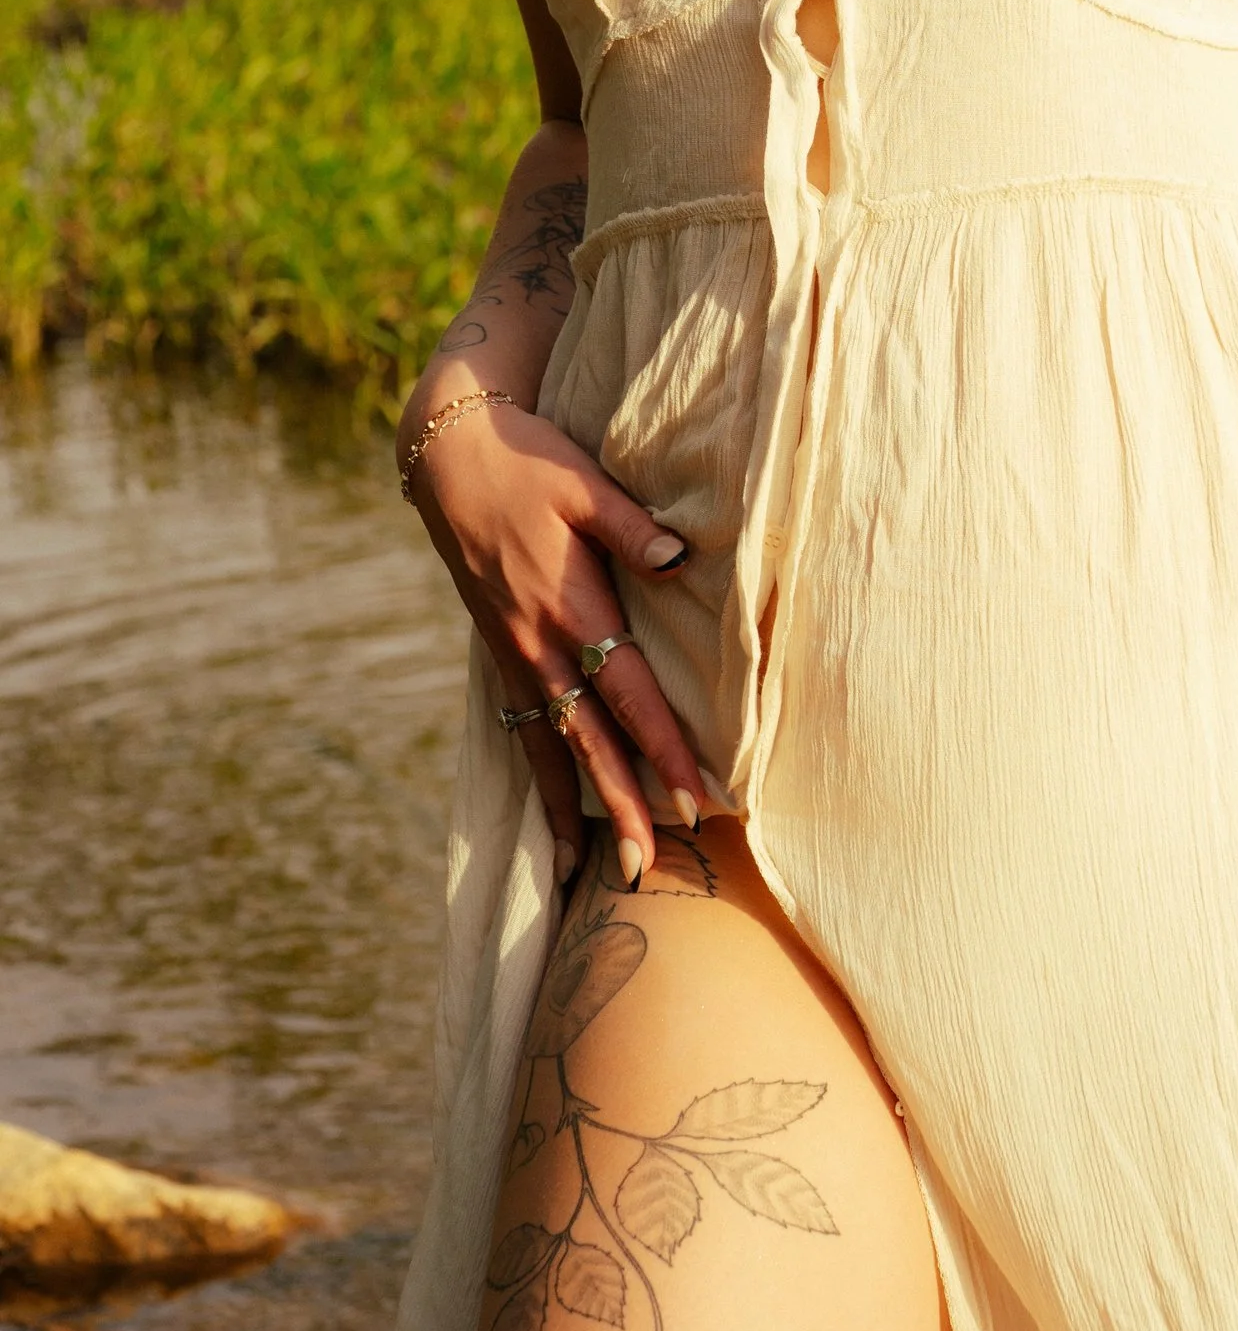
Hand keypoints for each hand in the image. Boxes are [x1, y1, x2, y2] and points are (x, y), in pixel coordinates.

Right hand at [405, 401, 709, 886]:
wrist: (449, 460)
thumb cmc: (528, 464)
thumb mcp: (584, 482)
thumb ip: (632, 526)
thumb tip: (680, 558)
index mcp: (570, 606)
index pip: (628, 693)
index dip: (662, 749)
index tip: (694, 800)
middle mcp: (538, 645)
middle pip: (589, 741)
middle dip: (623, 806)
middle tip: (647, 870)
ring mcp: (515, 656)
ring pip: (554, 748)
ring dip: (582, 810)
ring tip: (604, 870)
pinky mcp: (502, 655)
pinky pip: (525, 733)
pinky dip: (544, 784)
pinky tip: (556, 830)